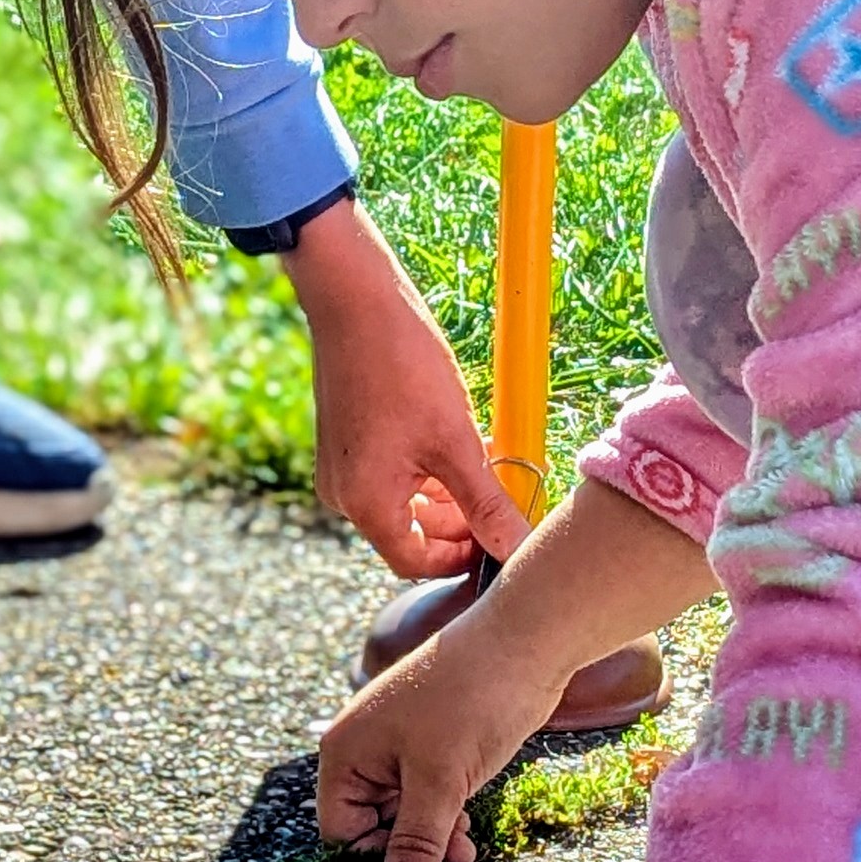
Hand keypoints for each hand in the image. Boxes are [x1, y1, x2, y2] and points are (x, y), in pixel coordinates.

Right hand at [289, 197, 531, 578]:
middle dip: (463, 520)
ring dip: (452, 491)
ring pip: (409, 501)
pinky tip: (466, 441)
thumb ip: (486, 502)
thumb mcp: (455, 440)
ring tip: (492, 461)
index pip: (416, 562)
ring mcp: (344, 468)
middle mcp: (346, 494)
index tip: (503, 537)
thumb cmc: (402, 366)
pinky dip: (432, 468)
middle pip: (413, 533)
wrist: (355, 299)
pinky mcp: (349, 442)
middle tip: (508, 496)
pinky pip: (396, 473)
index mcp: (364, 503)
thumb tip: (516, 547)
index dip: (463, 558)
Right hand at [320, 596, 558, 861]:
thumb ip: (417, 841)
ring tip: (466, 846)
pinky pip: (424, 791)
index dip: (375, 858)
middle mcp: (363, 746)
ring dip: (433, 834)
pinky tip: (469, 823)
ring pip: (402, 810)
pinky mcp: (430, 741)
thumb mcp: (440, 783)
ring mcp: (396, 742)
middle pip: (371, 822)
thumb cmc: (471, 701)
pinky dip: (445, 812)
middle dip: (410, 847)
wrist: (523, 644)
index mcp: (346, 751)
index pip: (340, 830)